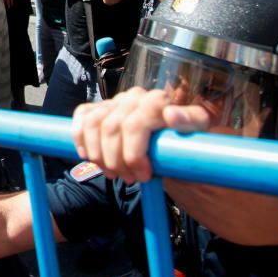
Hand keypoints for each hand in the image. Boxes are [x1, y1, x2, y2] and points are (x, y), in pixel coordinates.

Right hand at [72, 87, 209, 183]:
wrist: (172, 144)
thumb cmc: (186, 140)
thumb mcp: (198, 133)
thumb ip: (190, 121)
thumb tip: (171, 115)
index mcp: (158, 100)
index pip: (134, 124)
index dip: (133, 154)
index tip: (143, 176)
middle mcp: (134, 96)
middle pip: (111, 128)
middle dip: (116, 160)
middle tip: (128, 179)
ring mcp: (116, 101)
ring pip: (93, 124)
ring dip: (98, 153)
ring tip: (112, 173)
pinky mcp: (101, 106)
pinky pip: (82, 116)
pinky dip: (80, 137)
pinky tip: (88, 156)